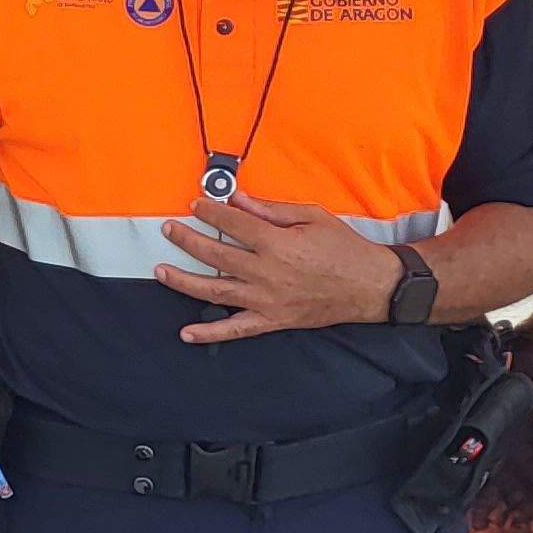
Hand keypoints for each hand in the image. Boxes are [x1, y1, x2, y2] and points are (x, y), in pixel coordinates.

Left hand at [155, 193, 403, 343]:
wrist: (372, 286)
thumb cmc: (344, 248)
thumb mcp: (312, 217)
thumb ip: (271, 209)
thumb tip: (237, 199)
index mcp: (277, 244)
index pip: (233, 224)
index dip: (210, 213)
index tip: (195, 205)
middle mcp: (267, 273)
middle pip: (216, 255)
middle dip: (187, 240)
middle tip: (169, 229)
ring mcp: (267, 300)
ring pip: (216, 291)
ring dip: (184, 281)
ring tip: (160, 271)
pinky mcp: (272, 320)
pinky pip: (236, 329)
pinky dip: (210, 333)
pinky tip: (187, 333)